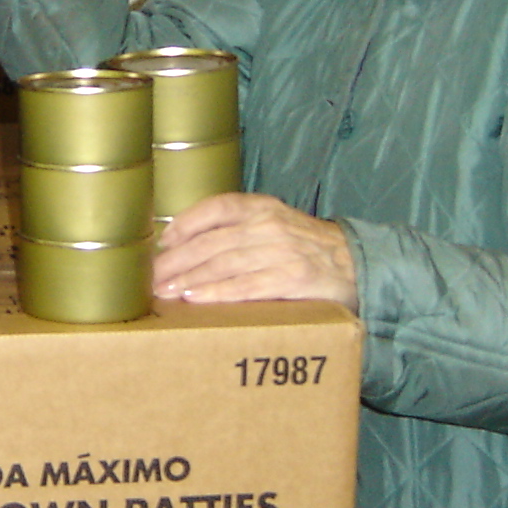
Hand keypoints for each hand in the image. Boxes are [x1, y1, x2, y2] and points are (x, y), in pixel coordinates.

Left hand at [152, 192, 358, 309]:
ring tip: (164, 292)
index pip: (217, 207)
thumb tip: (186, 242)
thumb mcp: (276, 225)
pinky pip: (248, 287)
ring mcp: (283, 252)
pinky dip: (218, 293)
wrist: (359, 267)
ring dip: (189, 279)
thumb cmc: (307, 250)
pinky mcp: (293, 279)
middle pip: (212, 242)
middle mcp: (271, 226)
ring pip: (225, 264)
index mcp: (264, 208)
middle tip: (149, 279)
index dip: (186, 223)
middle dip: (176, 262)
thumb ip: (239, 229)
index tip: (162, 241)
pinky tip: (196, 299)